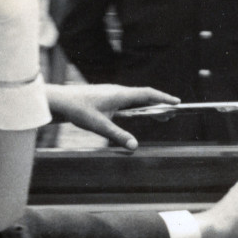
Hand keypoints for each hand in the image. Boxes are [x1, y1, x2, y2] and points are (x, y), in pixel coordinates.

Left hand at [45, 84, 179, 149]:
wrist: (60, 101)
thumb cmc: (78, 110)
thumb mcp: (99, 125)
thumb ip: (118, 135)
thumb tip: (135, 146)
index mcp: (120, 94)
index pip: (147, 94)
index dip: (163, 98)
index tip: (177, 103)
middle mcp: (118, 91)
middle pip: (144, 97)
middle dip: (160, 105)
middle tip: (173, 114)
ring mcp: (111, 94)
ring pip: (135, 99)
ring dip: (148, 107)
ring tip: (161, 116)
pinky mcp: (105, 98)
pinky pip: (127, 102)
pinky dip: (137, 108)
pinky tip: (138, 114)